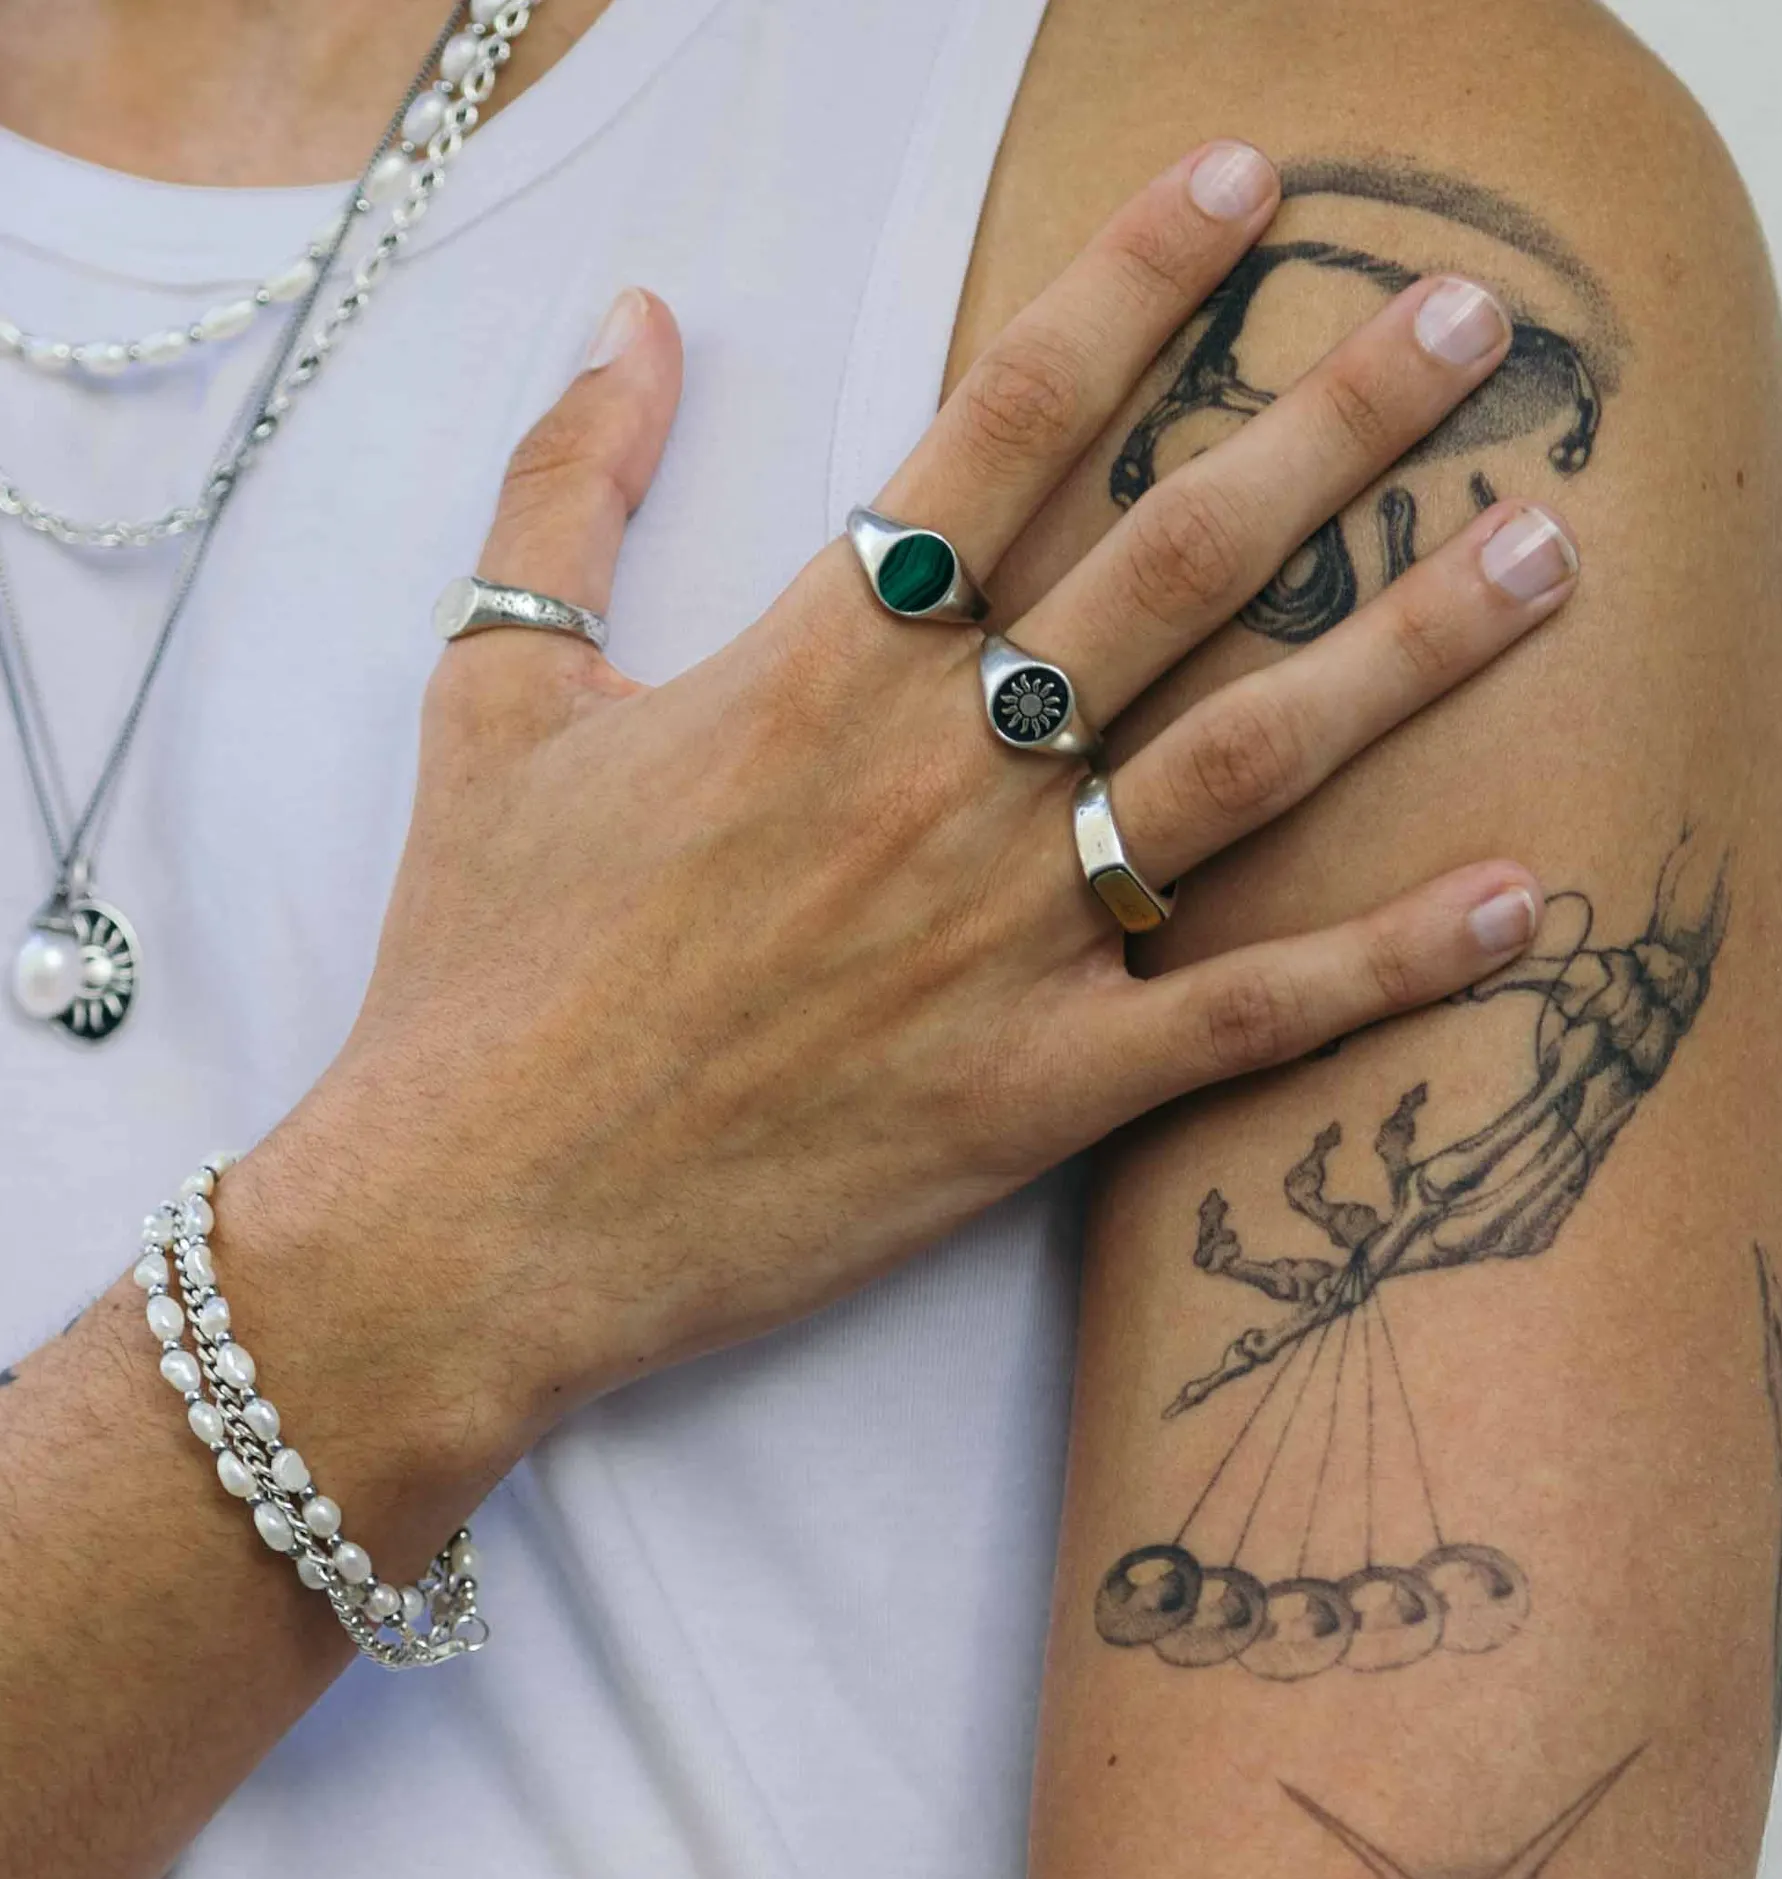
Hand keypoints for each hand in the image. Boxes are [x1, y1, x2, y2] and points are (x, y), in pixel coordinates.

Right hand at [239, 142, 1576, 1445]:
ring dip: (1412, 650)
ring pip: (1247, 761)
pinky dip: (1387, 963)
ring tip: (1549, 554)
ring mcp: (997, 939)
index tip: (1251, 190)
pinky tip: (1517, 898)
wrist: (474, 1217)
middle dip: (1336, 425)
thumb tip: (628, 319)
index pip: (1005, 423)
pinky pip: (1242, 1014)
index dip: (1136, 283)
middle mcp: (932, 779)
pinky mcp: (1032, 1091)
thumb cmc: (477, 964)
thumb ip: (566, 491)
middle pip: (1174, 560)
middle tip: (1469, 327)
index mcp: (811, 668)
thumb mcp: (495, 698)